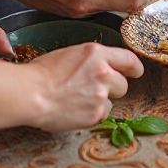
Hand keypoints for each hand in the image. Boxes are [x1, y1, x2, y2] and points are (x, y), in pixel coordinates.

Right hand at [28, 43, 143, 130]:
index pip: (128, 59)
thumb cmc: (42, 72)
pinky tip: (76, 109)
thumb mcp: (71, 54)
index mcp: (96, 53)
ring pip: (113, 100)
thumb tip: (101, 66)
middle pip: (123, 84)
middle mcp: (103, 71)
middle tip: (95, 89)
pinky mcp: (96, 114)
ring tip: (80, 99)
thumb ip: (91, 59)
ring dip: (102, 101)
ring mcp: (100, 94)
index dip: (134, 68)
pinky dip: (93, 114)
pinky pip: (102, 114)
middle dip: (113, 87)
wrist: (31, 93)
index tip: (135, 72)